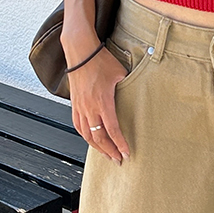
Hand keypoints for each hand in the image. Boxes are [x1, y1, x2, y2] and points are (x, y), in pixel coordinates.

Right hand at [67, 45, 130, 162]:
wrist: (80, 52)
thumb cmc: (100, 60)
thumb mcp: (120, 74)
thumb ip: (129, 88)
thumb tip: (139, 94)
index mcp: (103, 102)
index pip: (113, 130)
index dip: (120, 144)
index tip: (126, 153)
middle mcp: (90, 107)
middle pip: (99, 137)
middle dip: (109, 151)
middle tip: (118, 160)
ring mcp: (80, 107)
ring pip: (87, 135)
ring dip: (97, 148)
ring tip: (106, 155)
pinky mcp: (74, 104)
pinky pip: (78, 126)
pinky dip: (86, 137)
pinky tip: (92, 141)